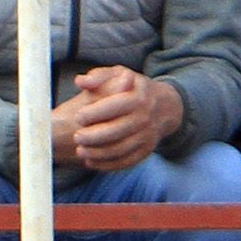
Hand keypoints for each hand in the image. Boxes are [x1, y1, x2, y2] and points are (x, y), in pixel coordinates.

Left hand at [66, 68, 180, 171]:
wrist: (163, 105)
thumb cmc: (132, 89)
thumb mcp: (118, 75)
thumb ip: (98, 76)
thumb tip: (80, 81)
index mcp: (138, 97)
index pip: (115, 106)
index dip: (94, 113)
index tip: (79, 116)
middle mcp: (145, 117)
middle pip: (117, 131)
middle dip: (93, 136)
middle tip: (76, 137)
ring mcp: (147, 135)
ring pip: (120, 149)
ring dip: (97, 153)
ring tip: (80, 150)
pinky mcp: (146, 150)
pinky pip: (126, 161)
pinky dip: (106, 165)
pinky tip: (90, 161)